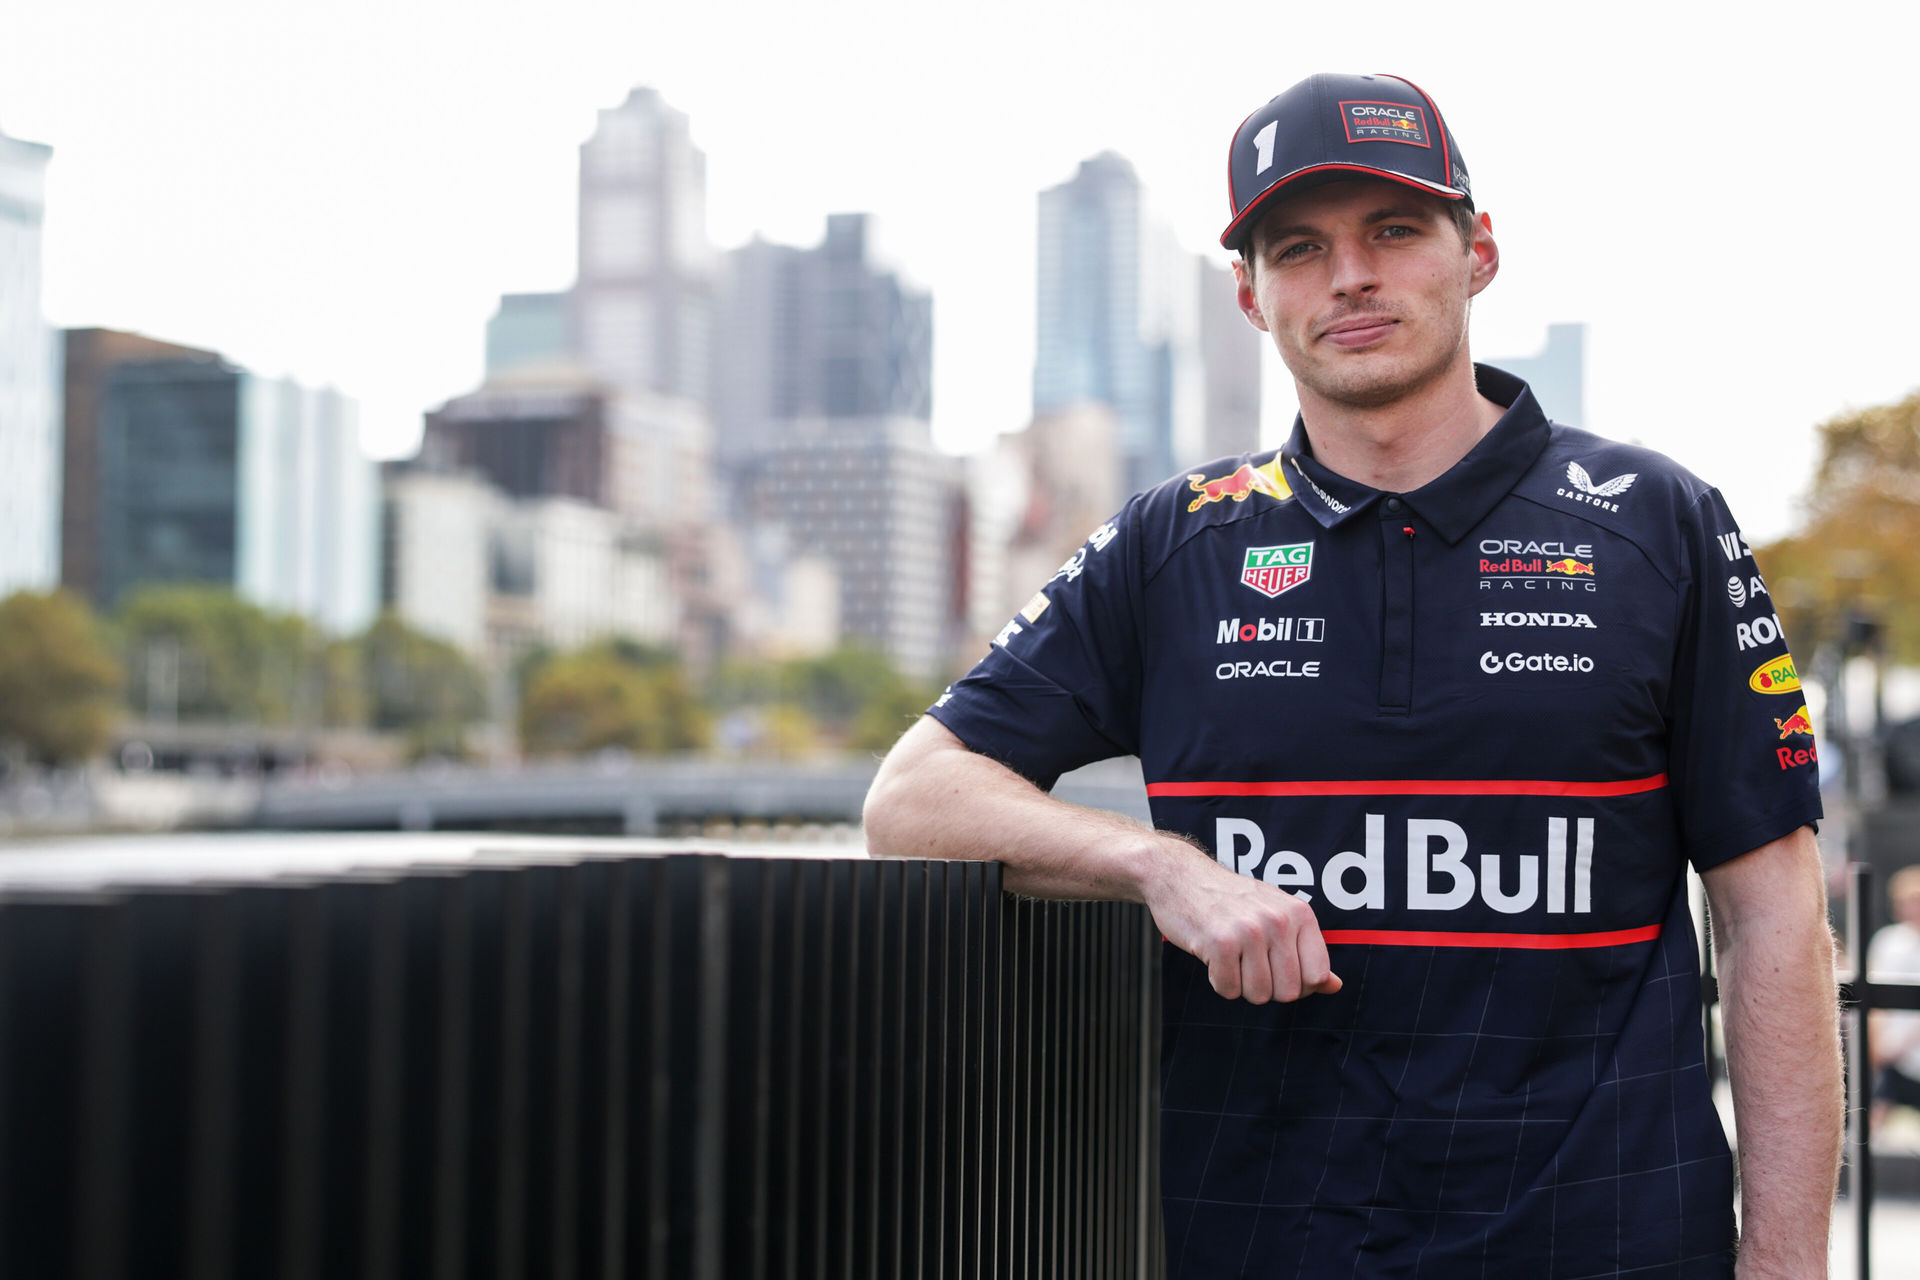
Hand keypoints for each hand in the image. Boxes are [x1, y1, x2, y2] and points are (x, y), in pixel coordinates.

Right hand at [1142, 842, 1341, 1003]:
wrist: (1179, 875)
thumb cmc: (1230, 900)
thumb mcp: (1276, 916)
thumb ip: (1307, 951)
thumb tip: (1334, 986)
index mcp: (1299, 913)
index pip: (1317, 975)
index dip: (1297, 983)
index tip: (1276, 967)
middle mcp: (1278, 920)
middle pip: (1289, 992)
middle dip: (1267, 987)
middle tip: (1248, 961)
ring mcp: (1249, 931)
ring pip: (1259, 995)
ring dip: (1241, 984)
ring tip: (1231, 956)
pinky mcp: (1219, 942)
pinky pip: (1228, 990)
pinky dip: (1219, 981)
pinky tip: (1212, 956)